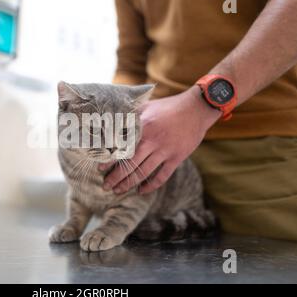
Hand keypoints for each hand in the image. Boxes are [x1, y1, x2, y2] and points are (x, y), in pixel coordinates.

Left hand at [100, 86, 220, 193]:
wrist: (196, 109)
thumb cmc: (168, 106)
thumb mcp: (146, 106)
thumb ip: (129, 114)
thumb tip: (110, 120)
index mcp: (143, 126)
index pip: (122, 147)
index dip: (110, 160)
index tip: (100, 169)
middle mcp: (153, 140)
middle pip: (130, 164)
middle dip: (116, 177)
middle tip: (106, 186)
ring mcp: (166, 150)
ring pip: (144, 172)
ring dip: (129, 184)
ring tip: (118, 191)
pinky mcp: (177, 157)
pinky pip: (162, 176)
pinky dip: (151, 186)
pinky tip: (141, 191)